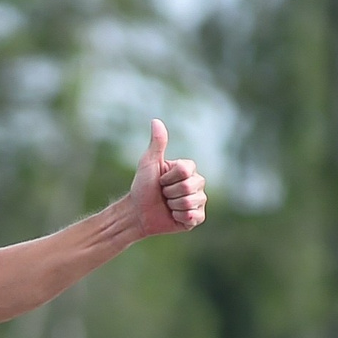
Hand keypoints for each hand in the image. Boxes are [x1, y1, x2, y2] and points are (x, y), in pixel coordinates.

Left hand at [129, 119, 205, 236]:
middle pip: (188, 186)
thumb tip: (155, 120)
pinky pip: (193, 216)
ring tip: (167, 205)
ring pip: (189, 202)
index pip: (185, 170)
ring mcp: (199, 200)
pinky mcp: (197, 217)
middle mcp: (197, 183)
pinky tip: (173, 216)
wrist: (138, 212)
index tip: (160, 180)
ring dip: (172, 205)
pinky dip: (179, 217)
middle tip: (163, 194)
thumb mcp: (148, 163)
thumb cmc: (143, 186)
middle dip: (169, 192)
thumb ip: (157, 143)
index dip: (168, 177)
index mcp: (188, 169)